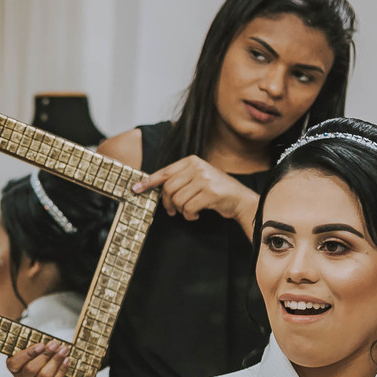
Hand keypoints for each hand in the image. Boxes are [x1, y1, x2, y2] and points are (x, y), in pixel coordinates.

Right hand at [5, 339, 70, 376]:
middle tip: (56, 344)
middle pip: (31, 370)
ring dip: (55, 362)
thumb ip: (37, 345)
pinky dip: (62, 370)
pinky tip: (67, 360)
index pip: (15, 363)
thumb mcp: (32, 346)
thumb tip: (51, 345)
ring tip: (64, 350)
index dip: (28, 354)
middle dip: (45, 356)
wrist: (46, 362)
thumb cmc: (37, 352)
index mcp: (13, 367)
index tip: (41, 345)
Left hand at [133, 155, 258, 239]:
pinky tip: (196, 214)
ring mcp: (204, 178)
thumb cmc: (216, 191)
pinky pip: (188, 207)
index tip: (136, 189)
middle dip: (167, 203)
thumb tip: (155, 187)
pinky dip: (190, 215)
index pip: (165, 172)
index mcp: (192, 161)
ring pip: (178, 199)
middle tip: (172, 211)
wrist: (240, 199)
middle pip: (168, 188)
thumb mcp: (198, 178)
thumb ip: (180, 179)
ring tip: (190, 211)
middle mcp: (197, 167)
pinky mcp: (210, 192)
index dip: (148, 182)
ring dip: (181, 211)